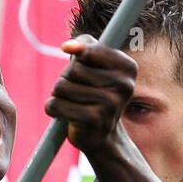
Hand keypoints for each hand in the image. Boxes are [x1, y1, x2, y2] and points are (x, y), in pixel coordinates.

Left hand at [45, 35, 137, 153]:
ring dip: (59, 94)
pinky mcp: (92, 120)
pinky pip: (56, 105)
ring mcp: (110, 104)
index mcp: (128, 67)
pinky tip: (66, 115)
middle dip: (67, 79)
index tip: (80, 63)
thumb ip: (85, 46)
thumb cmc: (95, 92)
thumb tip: (68, 46)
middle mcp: (123, 85)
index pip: (89, 50)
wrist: (103, 135)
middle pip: (73, 69)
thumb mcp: (95, 64)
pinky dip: (53, 109)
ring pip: (62, 87)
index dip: (78, 57)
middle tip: (79, 91)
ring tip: (73, 103)